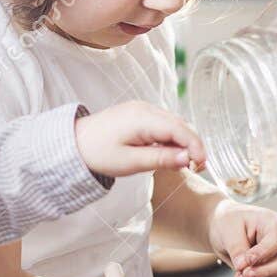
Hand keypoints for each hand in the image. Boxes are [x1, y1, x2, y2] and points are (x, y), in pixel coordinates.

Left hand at [74, 102, 206, 177]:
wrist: (74, 143)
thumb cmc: (98, 153)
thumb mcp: (131, 162)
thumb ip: (161, 159)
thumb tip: (187, 158)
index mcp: (143, 118)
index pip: (180, 129)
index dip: (195, 146)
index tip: (201, 164)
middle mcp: (146, 108)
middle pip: (181, 125)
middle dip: (192, 145)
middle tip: (195, 168)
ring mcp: (143, 108)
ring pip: (174, 124)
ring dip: (183, 142)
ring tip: (183, 163)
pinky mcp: (140, 113)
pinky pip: (164, 123)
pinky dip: (172, 137)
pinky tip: (169, 153)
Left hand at [207, 201, 276, 276]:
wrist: (223, 231)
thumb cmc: (229, 223)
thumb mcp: (228, 230)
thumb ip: (237, 248)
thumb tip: (243, 267)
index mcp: (272, 223)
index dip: (262, 255)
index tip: (245, 262)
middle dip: (264, 273)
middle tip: (243, 274)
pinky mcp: (273, 272)